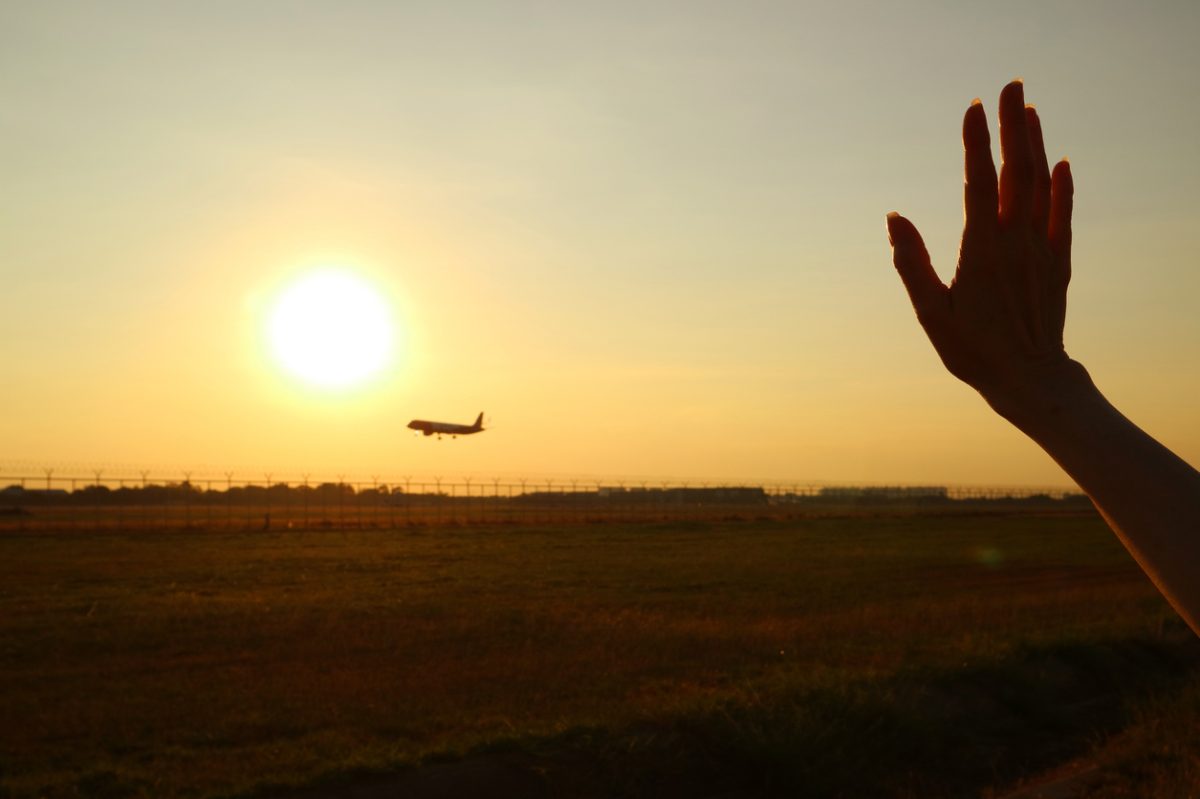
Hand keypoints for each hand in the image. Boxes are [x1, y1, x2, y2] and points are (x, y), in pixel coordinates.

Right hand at [887, 81, 1079, 421]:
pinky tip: (1060, 161)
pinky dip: (1063, 185)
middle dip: (1013, 126)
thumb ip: (912, 262)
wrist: (1030, 380)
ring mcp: (1042, 250)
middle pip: (1017, 171)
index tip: (973, 108)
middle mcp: (1017, 242)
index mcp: (983, 250)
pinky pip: (1063, 215)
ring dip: (1036, 145)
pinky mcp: (1059, 263)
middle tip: (1010, 88)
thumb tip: (894, 218)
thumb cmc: (973, 351)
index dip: (976, 143)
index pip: (980, 183)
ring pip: (1041, 186)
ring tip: (1030, 111)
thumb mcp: (931, 312)